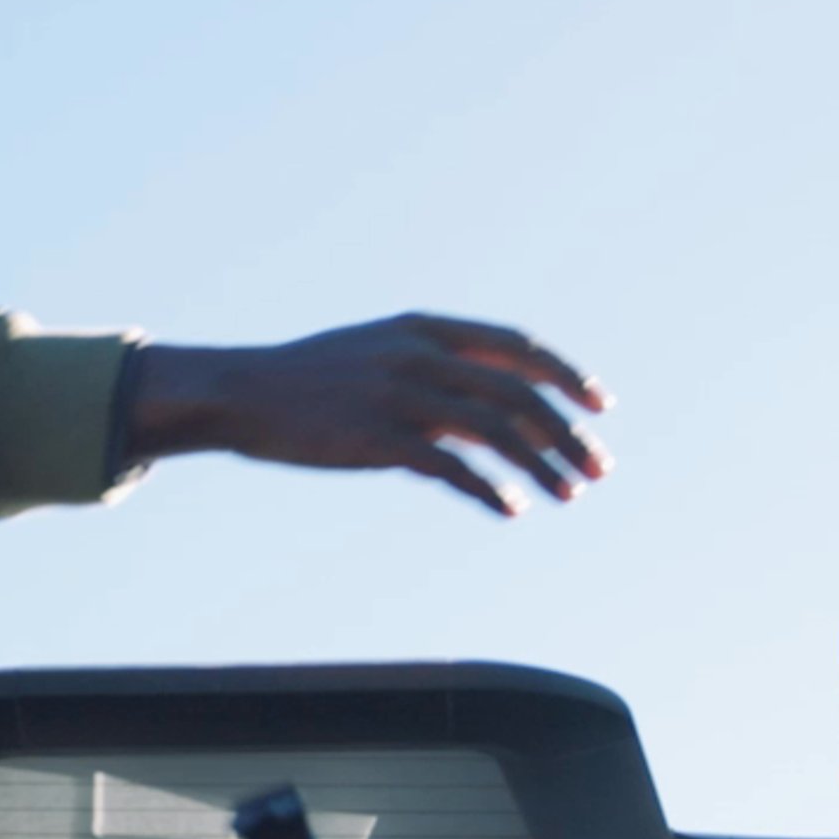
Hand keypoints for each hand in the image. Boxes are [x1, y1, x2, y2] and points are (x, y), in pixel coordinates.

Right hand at [124, 315, 613, 516]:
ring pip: (496, 430)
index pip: (516, 347)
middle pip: (519, 393)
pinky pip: (452, 467)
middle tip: (599, 468)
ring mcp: (398, 394)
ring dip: (542, 464)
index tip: (600, 406)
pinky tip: (510, 509)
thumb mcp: (376, 359)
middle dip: (568, 433)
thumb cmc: (307, 383)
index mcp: (422, 328)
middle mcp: (418, 355)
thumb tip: (494, 421)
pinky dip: (489, 489)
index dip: (566, 375)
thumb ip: (437, 379)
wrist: (238, 394)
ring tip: (570, 496)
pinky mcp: (376, 437)